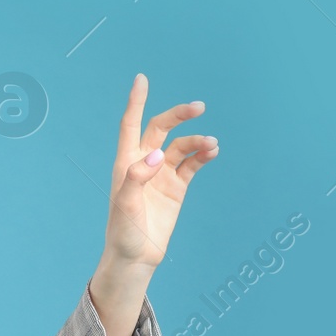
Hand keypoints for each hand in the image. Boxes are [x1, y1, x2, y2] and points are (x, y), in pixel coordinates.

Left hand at [103, 73, 218, 270]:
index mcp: (126, 162)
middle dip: (179, 115)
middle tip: (199, 107)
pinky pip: (192, 164)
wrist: (136, 256)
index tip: (141, 78)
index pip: (131, 124)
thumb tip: (156, 155)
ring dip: (197, 141)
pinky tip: (212, 151)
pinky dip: (203, 155)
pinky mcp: (177, 187)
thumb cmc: (123, 231)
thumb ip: (136, 177)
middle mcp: (145, 163)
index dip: (136, 101)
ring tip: (212, 145)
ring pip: (182, 146)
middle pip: (162, 128)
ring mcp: (162, 174)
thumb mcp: (125, 205)